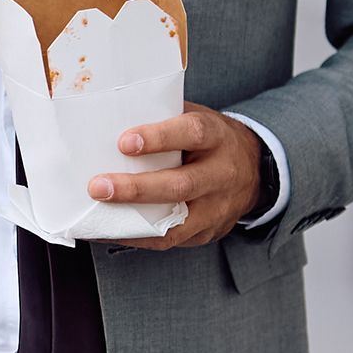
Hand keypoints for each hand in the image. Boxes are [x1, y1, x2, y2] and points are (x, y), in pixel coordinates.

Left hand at [88, 102, 261, 249]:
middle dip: (136, 189)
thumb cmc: (209, 138)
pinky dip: (139, 237)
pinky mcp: (208, 231)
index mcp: (216, 136)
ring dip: (134, 220)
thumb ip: (162, 115)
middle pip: (180, 184)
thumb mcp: (196, 116)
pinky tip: (111, 231)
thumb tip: (110, 113)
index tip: (124, 142)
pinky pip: (172, 240)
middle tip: (99, 187)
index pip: (190, 134)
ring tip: (98, 216)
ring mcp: (217, 207)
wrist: (254, 169)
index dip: (158, 138)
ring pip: (177, 221)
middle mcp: (221, 173)